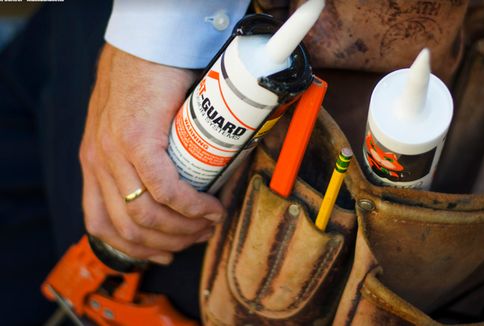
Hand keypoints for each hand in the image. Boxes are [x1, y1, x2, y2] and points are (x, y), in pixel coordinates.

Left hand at [80, 44, 223, 264]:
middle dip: (169, 243)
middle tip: (199, 236)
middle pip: (128, 227)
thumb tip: (168, 190)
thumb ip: (134, 160)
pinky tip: (209, 208)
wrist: (144, 48)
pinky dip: (190, 206)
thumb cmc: (143, 87)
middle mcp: (98, 163)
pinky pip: (163, 188)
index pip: (101, 224)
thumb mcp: (125, 130)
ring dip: (182, 228)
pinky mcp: (137, 140)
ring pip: (145, 214)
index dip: (134, 249)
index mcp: (94, 164)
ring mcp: (114, 153)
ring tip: (210, 222)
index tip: (164, 253)